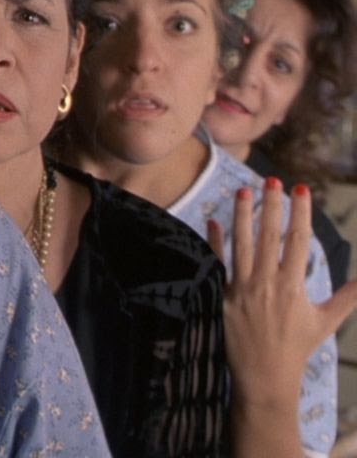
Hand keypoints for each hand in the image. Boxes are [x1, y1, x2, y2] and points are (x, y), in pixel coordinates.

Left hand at [207, 180, 356, 407]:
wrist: (264, 375)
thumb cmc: (297, 347)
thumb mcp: (326, 322)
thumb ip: (347, 297)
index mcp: (293, 286)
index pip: (298, 241)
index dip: (300, 213)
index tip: (301, 190)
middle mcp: (267, 283)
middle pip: (269, 236)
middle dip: (271, 205)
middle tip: (272, 179)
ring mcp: (242, 289)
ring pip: (240, 244)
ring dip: (241, 216)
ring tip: (241, 191)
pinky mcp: (222, 296)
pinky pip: (216, 263)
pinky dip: (213, 242)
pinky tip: (211, 221)